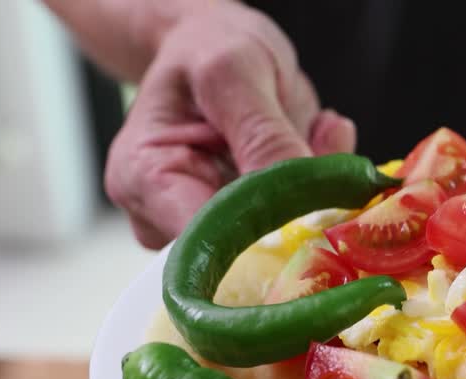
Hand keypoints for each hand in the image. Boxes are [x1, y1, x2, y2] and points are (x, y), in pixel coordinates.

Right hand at [106, 3, 355, 248]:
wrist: (213, 43)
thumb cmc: (207, 48)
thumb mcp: (232, 70)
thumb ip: (262, 133)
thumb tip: (294, 200)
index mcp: (144, 178)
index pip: (200, 242)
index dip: (257, 241)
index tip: (311, 215)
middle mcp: (167, 215)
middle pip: (241, 250)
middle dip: (295, 205)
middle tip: (321, 142)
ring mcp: (208, 225)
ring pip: (278, 238)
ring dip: (313, 190)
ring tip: (311, 129)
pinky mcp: (246, 224)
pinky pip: (298, 222)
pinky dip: (320, 186)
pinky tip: (315, 139)